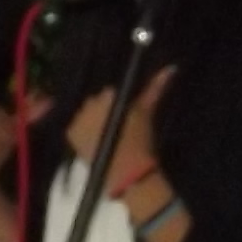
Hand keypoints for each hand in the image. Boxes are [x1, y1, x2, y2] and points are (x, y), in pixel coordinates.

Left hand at [73, 65, 173, 182]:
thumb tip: (170, 69)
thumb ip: (155, 88)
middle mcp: (91, 103)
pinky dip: (82, 128)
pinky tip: (93, 137)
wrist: (128, 172)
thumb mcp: (148, 112)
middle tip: (116, 123)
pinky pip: (75, 123)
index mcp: (110, 96)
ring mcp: (78, 118)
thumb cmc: (141, 141)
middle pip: (96, 99)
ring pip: (85, 111)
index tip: (124, 112)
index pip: (110, 91)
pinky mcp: (70, 132)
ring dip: (93, 117)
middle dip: (104, 107)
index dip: (117, 101)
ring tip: (104, 132)